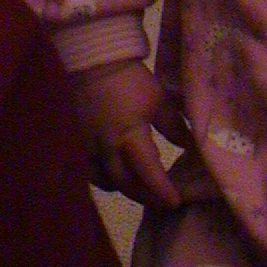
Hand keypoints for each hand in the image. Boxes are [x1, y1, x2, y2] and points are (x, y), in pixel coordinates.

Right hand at [71, 59, 192, 207]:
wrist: (93, 64)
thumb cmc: (130, 80)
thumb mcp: (159, 100)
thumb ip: (173, 126)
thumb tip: (189, 146)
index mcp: (129, 137)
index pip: (148, 174)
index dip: (162, 191)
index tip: (177, 202)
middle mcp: (106, 150)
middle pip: (126, 186)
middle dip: (147, 197)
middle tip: (163, 202)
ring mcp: (87, 150)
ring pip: (106, 183)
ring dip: (126, 190)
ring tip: (143, 189)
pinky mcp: (76, 146)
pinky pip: (90, 173)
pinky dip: (106, 180)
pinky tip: (116, 176)